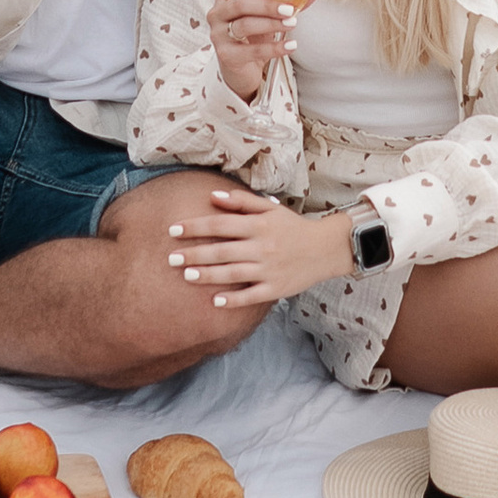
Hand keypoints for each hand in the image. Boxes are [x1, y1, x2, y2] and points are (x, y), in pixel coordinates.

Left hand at [165, 183, 354, 309]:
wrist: (326, 248)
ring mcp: (269, 270)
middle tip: (171, 258)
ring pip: (233, 273)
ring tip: (186, 275)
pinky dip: (234, 299)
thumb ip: (241, 202)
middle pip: (222, 250)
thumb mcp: (270, 208)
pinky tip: (215, 301)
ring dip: (208, 275)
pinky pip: (252, 296)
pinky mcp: (276, 288)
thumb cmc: (293, 226)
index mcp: (259, 225)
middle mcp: (262, 247)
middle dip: (194, 254)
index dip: (195, 227)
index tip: (173, 230)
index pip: (220, 225)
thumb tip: (212, 196)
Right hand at [207, 0, 296, 104]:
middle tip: (290, 9)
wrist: (241, 68)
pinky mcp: (226, 55)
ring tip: (292, 24)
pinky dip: (273, 48)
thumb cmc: (253, 36)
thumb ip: (290, 2)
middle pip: (241, 4)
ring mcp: (219, 35)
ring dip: (271, 24)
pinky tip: (290, 45)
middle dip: (268, 6)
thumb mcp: (268, 17)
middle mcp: (217, 13)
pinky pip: (251, 50)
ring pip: (245, 25)